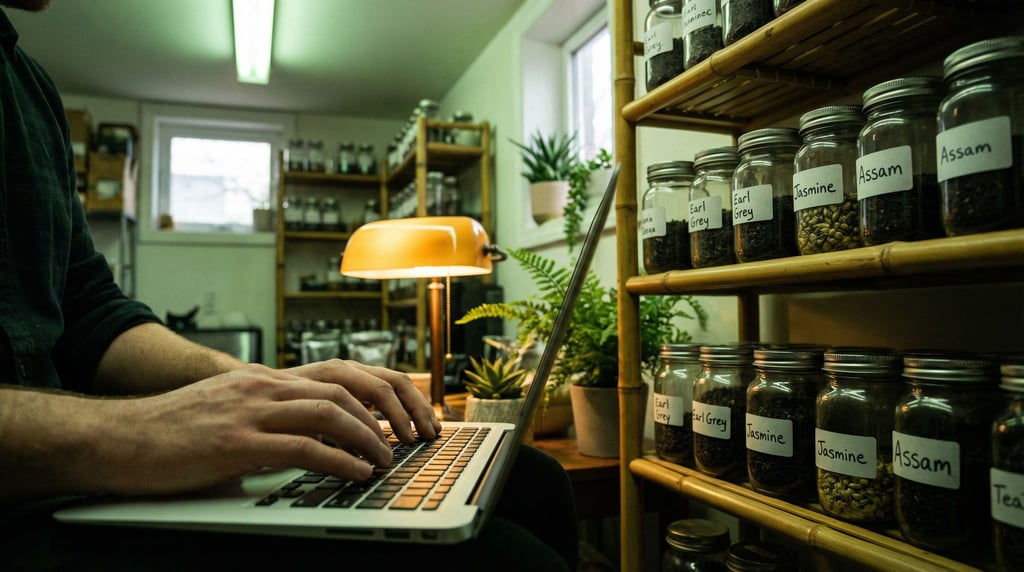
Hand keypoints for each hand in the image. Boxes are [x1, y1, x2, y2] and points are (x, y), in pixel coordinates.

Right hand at [84, 363, 430, 495]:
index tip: (408, 414)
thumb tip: (316, 437)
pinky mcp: (236, 442)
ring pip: (332, 412)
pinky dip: (338, 460)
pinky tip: (356, 473)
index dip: (384, 390)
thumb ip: (271, 415)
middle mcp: (265, 385)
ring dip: (370, 437)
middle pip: (349, 385)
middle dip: (391, 409)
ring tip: (388, 459)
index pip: (343, 372)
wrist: (117, 437)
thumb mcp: (231, 410)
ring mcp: (251, 410)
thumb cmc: (172, 431)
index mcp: (268, 378)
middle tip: (414, 436)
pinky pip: (302, 447)